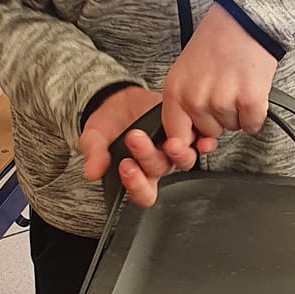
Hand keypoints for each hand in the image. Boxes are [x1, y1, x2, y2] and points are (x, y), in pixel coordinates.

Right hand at [79, 84, 216, 209]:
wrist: (120, 99)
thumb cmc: (108, 125)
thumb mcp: (94, 137)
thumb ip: (94, 153)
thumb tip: (91, 172)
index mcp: (136, 175)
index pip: (142, 194)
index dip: (137, 185)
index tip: (125, 166)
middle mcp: (157, 167)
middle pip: (159, 171)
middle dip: (146, 156)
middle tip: (134, 138)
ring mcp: (172, 150)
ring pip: (181, 160)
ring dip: (177, 153)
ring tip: (169, 141)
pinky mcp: (187, 133)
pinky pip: (200, 142)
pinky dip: (203, 142)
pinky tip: (202, 138)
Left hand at [161, 2, 277, 149]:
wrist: (243, 20)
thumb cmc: (216, 43)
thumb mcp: (185, 72)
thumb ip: (184, 106)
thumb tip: (193, 142)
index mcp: (175, 92)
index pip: (175, 136)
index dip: (189, 140)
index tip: (198, 136)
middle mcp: (195, 100)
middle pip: (210, 133)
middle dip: (218, 117)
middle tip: (222, 86)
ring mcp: (222, 101)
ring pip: (232, 128)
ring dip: (237, 111)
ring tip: (235, 82)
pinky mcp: (249, 100)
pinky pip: (252, 124)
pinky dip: (255, 112)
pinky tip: (250, 89)